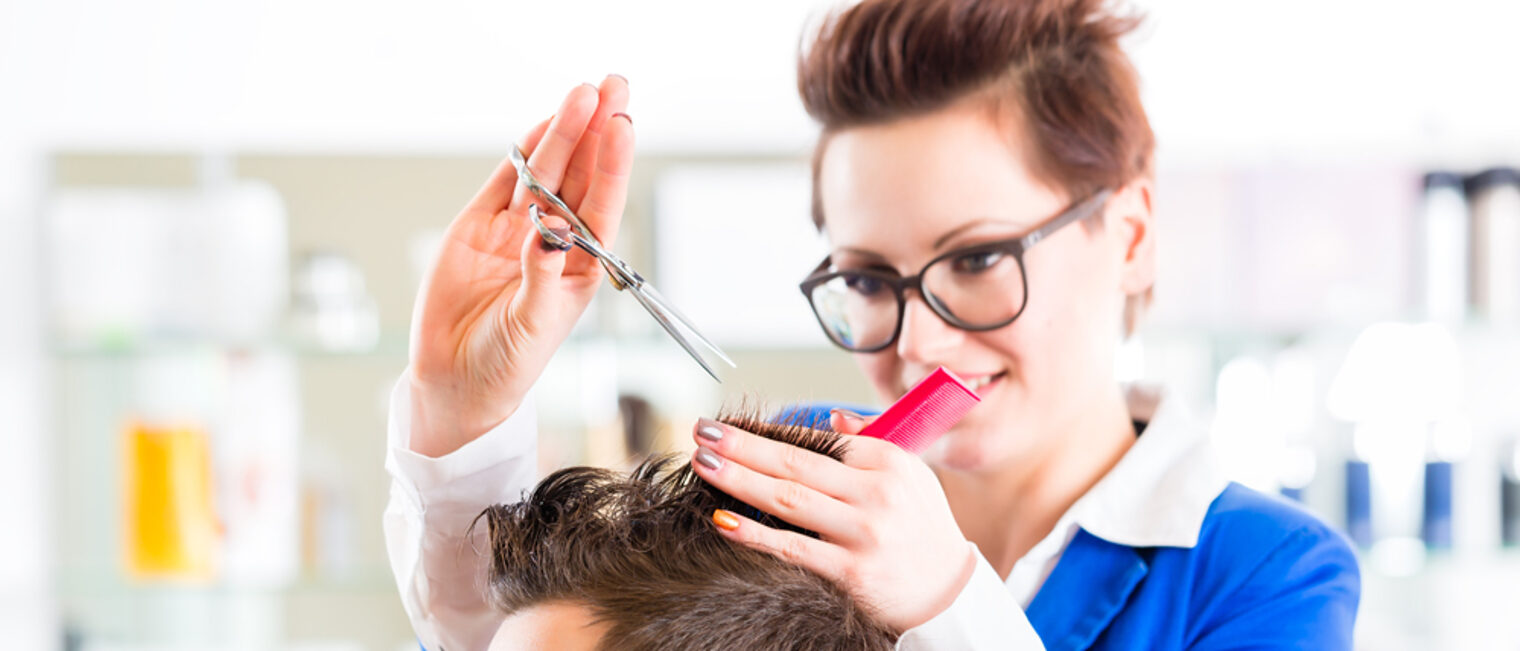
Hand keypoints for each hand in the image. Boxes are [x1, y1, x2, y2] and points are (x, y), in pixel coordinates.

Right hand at [408, 76, 633, 456]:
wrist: (456, 380)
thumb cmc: (508, 361)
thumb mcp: (533, 324)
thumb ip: (542, 277)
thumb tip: (550, 231)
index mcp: (582, 265)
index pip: (603, 203)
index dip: (613, 162)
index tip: (624, 123)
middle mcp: (555, 241)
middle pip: (580, 175)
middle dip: (597, 130)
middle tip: (613, 85)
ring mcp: (516, 230)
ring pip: (546, 171)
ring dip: (564, 132)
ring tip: (584, 92)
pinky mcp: (479, 227)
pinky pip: (507, 181)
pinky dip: (524, 152)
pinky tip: (544, 123)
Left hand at [688, 410, 976, 631]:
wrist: (949, 595)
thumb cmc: (923, 528)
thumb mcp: (911, 474)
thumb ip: (870, 442)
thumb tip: (831, 418)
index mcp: (887, 461)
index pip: (816, 440)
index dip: (767, 431)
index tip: (728, 424)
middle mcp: (876, 493)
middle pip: (794, 464)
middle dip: (742, 445)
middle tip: (702, 431)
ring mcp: (863, 533)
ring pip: (788, 499)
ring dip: (739, 479)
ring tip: (704, 464)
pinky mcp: (852, 571)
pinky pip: (793, 548)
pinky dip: (755, 533)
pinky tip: (723, 519)